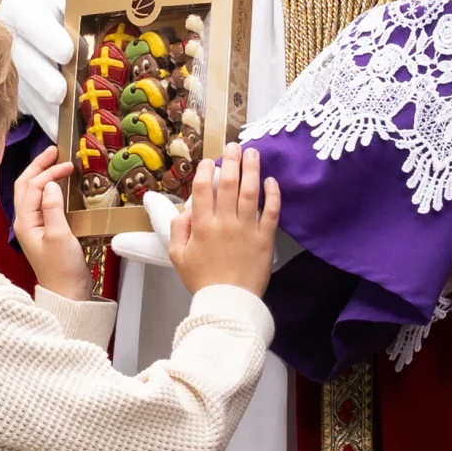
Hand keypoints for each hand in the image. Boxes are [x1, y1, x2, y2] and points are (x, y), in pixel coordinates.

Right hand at [0, 0, 104, 140]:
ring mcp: (7, 63)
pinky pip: (26, 106)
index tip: (68, 52)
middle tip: (62, 91)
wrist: (42, 28)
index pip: (31, 16)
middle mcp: (8, 33)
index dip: (47, 34)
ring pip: (22, 85)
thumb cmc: (64, 11)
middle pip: (23, 56)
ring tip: (63, 117)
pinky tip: (61, 131)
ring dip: (43, 104)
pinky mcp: (11, 88)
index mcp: (22, 4)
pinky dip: (45, 120)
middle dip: (43, 76)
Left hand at [12, 146, 90, 300]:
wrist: (68, 294)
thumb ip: (53, 209)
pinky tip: (59, 186)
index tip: (66, 166)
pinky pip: (42, 202)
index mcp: (25, 222)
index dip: (48, 172)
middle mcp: (26, 222)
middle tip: (54, 151)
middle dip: (38, 166)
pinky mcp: (44, 230)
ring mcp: (34, 226)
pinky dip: (49, 188)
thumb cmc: (63, 270)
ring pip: (32, 193)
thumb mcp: (59, 237)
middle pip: (26, 185)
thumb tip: (50, 185)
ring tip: (56, 163)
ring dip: (42, 175)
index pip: (32, 187)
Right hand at [110, 159, 306, 269]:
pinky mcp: (265, 239)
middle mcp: (225, 222)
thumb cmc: (202, 281)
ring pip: (251, 192)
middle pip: (229, 184)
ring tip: (253, 153)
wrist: (228, 304)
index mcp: (202, 226)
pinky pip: (272, 212)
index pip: (204, 189)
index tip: (209, 162)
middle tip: (234, 146)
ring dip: (252, 169)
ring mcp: (247, 229)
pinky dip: (273, 195)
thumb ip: (178, 230)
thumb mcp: (178, 257)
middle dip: (231, 161)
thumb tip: (185, 211)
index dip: (206, 171)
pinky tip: (272, 181)